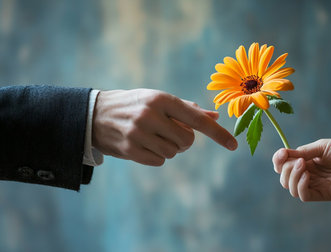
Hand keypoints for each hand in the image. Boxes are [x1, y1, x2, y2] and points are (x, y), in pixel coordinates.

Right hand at [92, 89, 237, 165]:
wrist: (95, 114)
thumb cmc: (135, 104)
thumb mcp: (159, 99)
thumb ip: (188, 109)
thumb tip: (215, 115)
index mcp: (161, 99)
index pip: (197, 119)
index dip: (218, 133)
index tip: (234, 145)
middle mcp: (150, 115)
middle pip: (187, 141)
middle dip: (183, 140)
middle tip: (169, 132)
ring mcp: (138, 134)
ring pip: (173, 152)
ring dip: (169, 148)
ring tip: (152, 136)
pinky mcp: (130, 150)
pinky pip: (159, 161)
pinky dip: (157, 156)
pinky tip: (143, 144)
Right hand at [272, 139, 330, 200]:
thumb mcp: (322, 147)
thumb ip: (303, 152)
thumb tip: (284, 155)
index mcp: (306, 162)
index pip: (283, 166)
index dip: (278, 161)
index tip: (282, 153)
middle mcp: (309, 175)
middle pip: (284, 179)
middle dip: (285, 169)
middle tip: (298, 160)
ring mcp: (316, 185)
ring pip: (292, 188)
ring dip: (292, 176)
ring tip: (303, 165)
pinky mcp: (324, 194)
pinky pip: (304, 195)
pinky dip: (300, 185)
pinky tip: (306, 175)